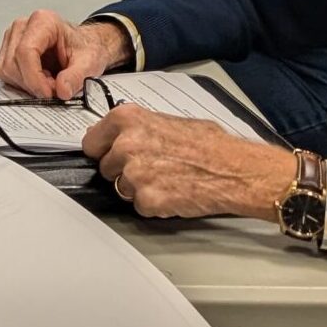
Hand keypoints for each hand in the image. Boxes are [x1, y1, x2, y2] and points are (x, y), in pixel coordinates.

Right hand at [0, 10, 132, 99]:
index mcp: (43, 22)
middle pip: (13, 63)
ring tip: (48, 82)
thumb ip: (76, 76)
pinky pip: (6, 74)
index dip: (34, 77)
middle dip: (32, 83)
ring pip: (6, 70)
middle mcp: (22, 27)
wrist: (84, 45)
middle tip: (54, 89)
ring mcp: (13, 38)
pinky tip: (39, 80)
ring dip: (27, 84)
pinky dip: (22, 83)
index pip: (25, 51)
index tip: (48, 93)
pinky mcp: (8, 52)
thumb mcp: (89, 62)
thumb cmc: (84, 47)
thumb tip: (62, 90)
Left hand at [83, 105, 293, 221]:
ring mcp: (134, 174)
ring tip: (168, 179)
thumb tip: (116, 136)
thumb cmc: (209, 144)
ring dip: (140, 189)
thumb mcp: (168, 120)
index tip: (110, 154)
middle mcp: (126, 145)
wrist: (235, 168)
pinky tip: (174, 193)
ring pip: (122, 188)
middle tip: (154, 168)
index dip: (104, 150)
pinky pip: (140, 206)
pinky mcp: (147, 199)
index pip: (91, 141)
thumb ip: (136, 128)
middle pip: (106, 168)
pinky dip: (155, 204)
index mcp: (127, 119)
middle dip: (124, 171)